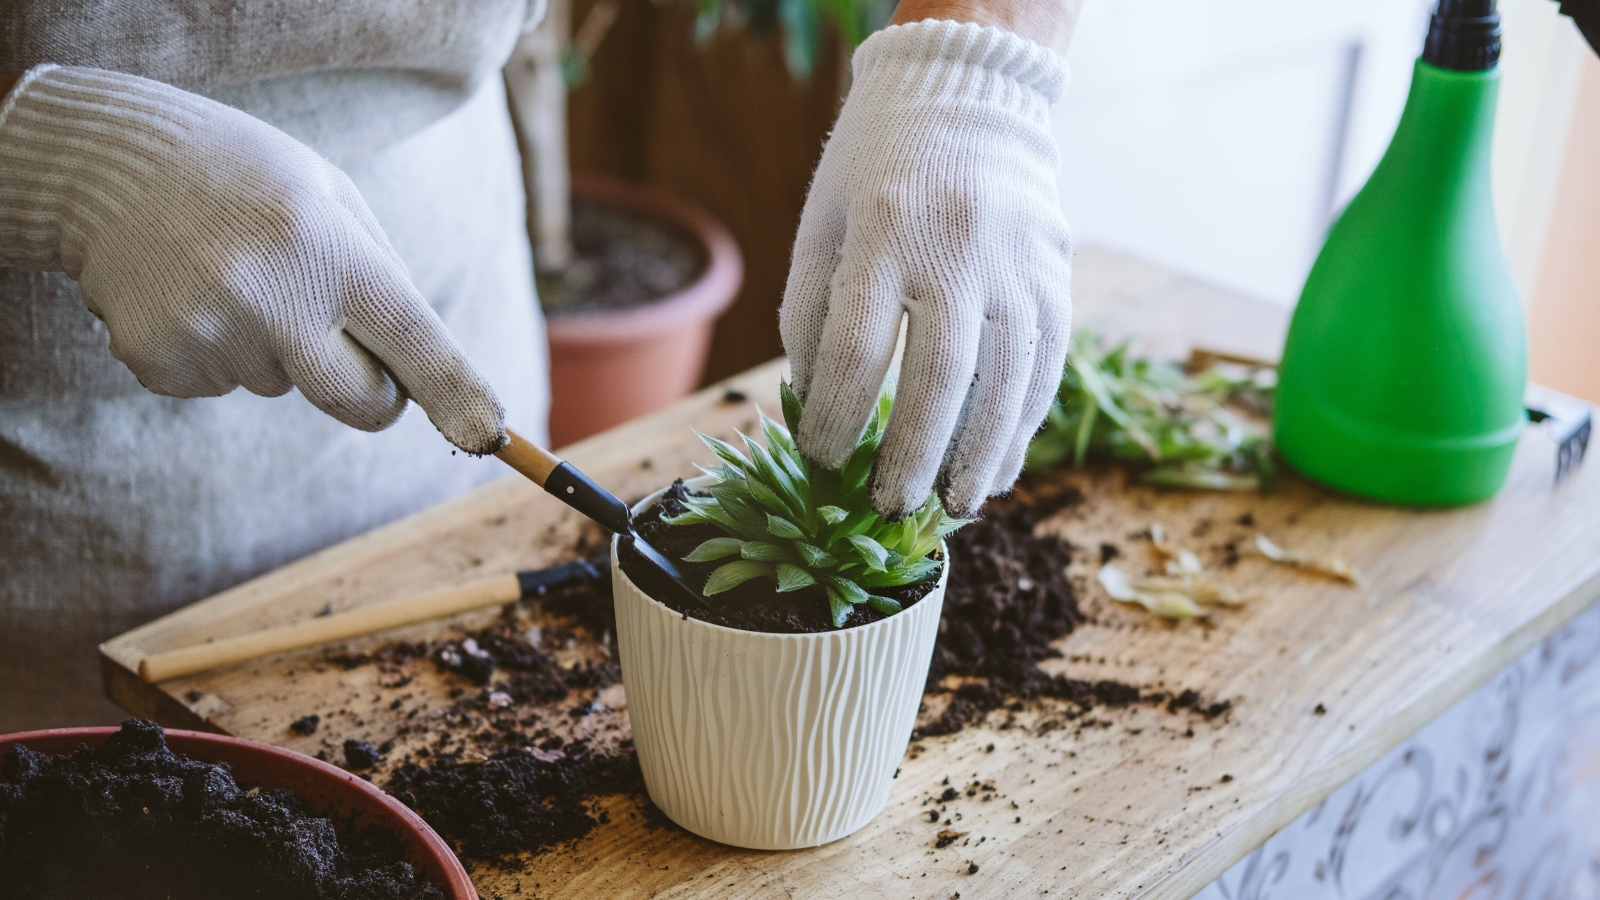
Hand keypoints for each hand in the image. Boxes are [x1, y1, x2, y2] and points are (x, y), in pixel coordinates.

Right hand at [0, 65, 506, 454]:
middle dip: (374, 392)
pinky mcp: (158, 362)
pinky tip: (191, 292)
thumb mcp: (333, 198)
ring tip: (233, 275)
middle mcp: (271, 298)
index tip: (487, 434)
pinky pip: (223, 384)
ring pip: (284, 385)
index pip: (414, 340)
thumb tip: (431, 375)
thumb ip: (384, 280)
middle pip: (360, 402)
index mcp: (328, 248)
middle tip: (343, 338)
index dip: (456, 392)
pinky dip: (220, 351)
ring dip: (276, 347)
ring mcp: (209, 334)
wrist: (106, 164)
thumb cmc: (247, 178)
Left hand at [779, 20, 1072, 518]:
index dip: (834, 415)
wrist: (967, 94)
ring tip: (955, 505)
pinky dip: (1023, 425)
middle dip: (911, 453)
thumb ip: (812, 309)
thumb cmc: (875, 167)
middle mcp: (957, 247)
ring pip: (1006, 381)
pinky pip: (1045, 366)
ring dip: (980, 456)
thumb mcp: (822, 220)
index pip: (855, 346)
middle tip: (889, 506)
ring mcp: (1017, 264)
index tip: (820, 459)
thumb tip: (813, 404)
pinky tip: (1000, 466)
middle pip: (939, 376)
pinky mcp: (1055, 277)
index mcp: (882, 228)